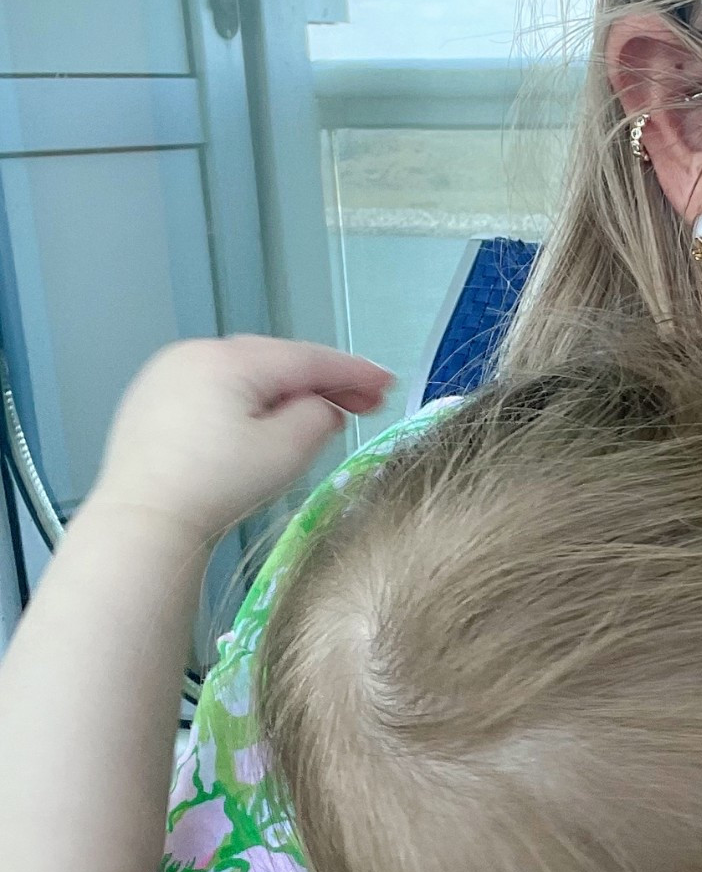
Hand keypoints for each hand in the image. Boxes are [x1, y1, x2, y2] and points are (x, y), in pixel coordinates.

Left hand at [94, 337, 393, 542]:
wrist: (144, 519)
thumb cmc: (217, 486)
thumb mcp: (287, 451)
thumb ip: (319, 417)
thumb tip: (321, 407)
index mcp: (231, 359)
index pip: (307, 358)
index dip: (353, 371)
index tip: (387, 382)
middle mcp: (196, 352)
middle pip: (274, 360)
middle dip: (320, 381)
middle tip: (362, 402)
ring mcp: (167, 374)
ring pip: (243, 373)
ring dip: (284, 390)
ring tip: (316, 415)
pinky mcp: (151, 400)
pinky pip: (213, 388)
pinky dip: (246, 399)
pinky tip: (261, 422)